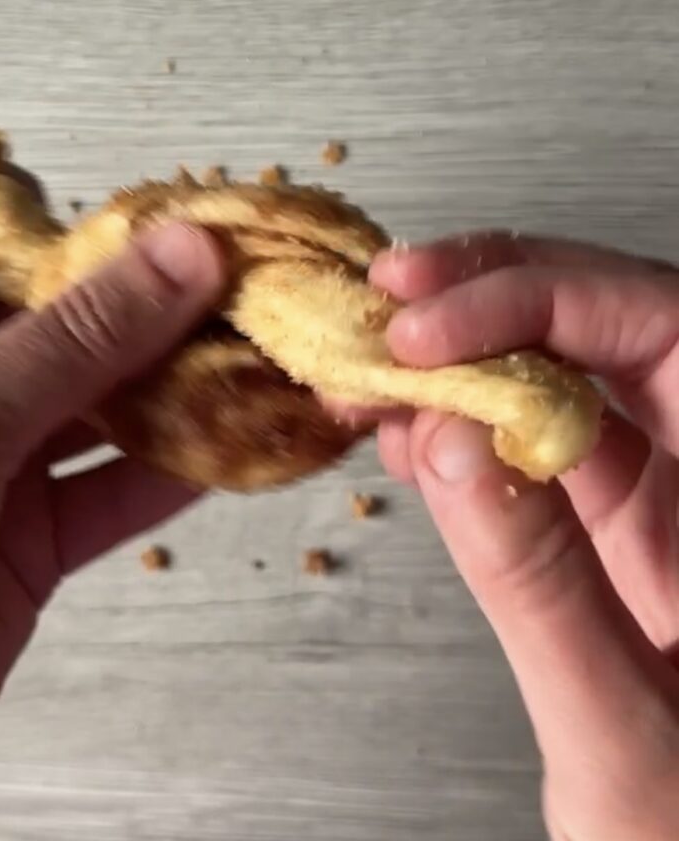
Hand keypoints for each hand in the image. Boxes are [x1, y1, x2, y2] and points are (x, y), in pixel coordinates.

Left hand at [0, 167, 223, 839]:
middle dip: (148, 290)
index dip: (31, 190)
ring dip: (185, 380)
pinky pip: (116, 486)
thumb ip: (75, 338)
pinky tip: (250, 442)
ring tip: (276, 352)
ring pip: (101, 396)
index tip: (128, 194)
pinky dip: (181, 468)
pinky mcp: (28, 537)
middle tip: (252, 273)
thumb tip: (186, 251)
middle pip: (56, 303)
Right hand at [351, 233, 678, 839]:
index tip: (430, 329)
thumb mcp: (624, 732)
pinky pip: (521, 435)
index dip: (537, 301)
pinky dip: (451, 418)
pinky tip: (403, 430)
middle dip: (487, 293)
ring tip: (375, 363)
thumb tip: (453, 443)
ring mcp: (652, 489)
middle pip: (603, 319)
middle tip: (392, 297)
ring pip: (553, 367)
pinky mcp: (594, 516)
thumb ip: (541, 585)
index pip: (658, 326)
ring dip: (456, 352)